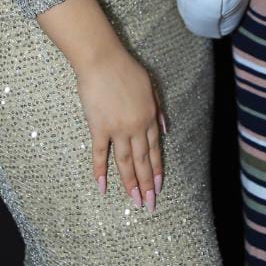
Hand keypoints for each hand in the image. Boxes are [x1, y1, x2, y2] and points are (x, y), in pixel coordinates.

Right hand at [74, 39, 163, 211]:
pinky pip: (100, 154)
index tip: (158, 186)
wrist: (103, 61)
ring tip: (133, 201)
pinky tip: (102, 186)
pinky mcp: (99, 128)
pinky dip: (101, 171)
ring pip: (125, 162)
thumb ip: (158, 109)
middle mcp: (137, 127)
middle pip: (142, 161)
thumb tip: (166, 129)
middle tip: (149, 204)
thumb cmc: (126, 69)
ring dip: (130, 183)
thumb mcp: (150, 86)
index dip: (156, 169)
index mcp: (150, 116)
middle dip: (146, 184)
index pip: (154, 149)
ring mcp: (118, 129)